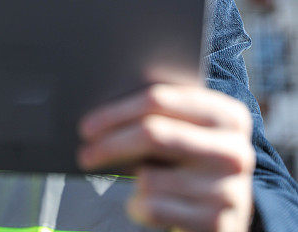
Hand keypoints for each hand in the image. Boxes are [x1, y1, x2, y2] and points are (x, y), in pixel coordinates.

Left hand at [77, 84, 255, 231]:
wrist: (230, 212)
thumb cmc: (194, 161)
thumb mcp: (188, 130)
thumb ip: (160, 114)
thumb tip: (102, 115)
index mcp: (228, 114)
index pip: (158, 100)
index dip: (117, 112)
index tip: (87, 126)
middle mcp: (236, 150)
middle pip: (153, 134)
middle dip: (111, 143)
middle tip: (84, 153)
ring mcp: (231, 190)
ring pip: (150, 178)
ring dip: (130, 181)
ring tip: (134, 180)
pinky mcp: (220, 224)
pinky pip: (156, 209)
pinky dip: (138, 207)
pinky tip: (141, 204)